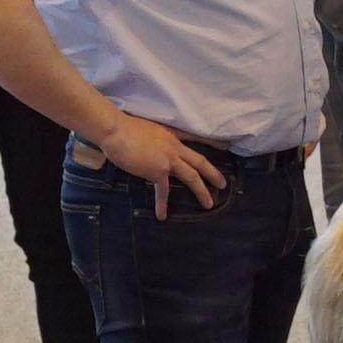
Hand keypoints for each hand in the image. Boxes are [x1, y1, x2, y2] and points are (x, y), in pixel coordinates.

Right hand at [87, 109, 228, 215]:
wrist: (116, 130)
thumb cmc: (125, 127)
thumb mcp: (148, 128)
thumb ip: (155, 140)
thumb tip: (150, 147)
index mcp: (173, 136)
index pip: (198, 138)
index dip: (213, 143)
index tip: (227, 147)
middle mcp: (175, 147)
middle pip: (200, 162)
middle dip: (214, 174)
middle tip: (223, 184)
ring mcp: (168, 159)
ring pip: (192, 177)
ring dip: (202, 191)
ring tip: (208, 204)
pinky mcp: (157, 171)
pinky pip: (163, 191)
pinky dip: (162, 204)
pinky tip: (162, 215)